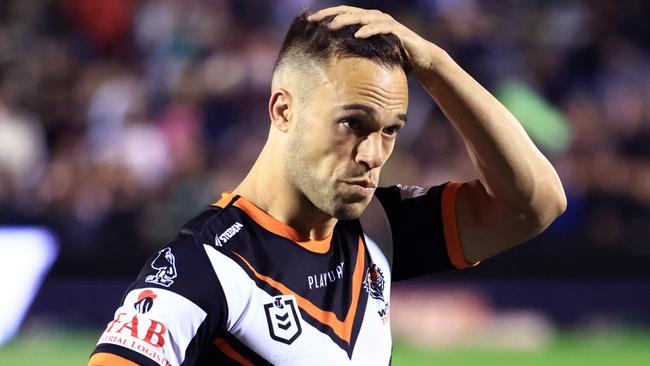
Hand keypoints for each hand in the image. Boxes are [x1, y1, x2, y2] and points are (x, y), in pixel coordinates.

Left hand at [308, 6, 445, 75]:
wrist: (422, 60)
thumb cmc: (394, 60)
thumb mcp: (370, 59)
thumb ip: (355, 59)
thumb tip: (333, 73)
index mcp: (365, 22)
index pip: (342, 15)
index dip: (325, 16)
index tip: (308, 23)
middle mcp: (374, 18)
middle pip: (348, 12)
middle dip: (329, 15)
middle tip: (313, 21)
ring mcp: (385, 22)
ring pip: (362, 17)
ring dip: (346, 21)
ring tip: (331, 26)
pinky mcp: (396, 30)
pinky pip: (381, 27)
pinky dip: (369, 29)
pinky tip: (358, 34)